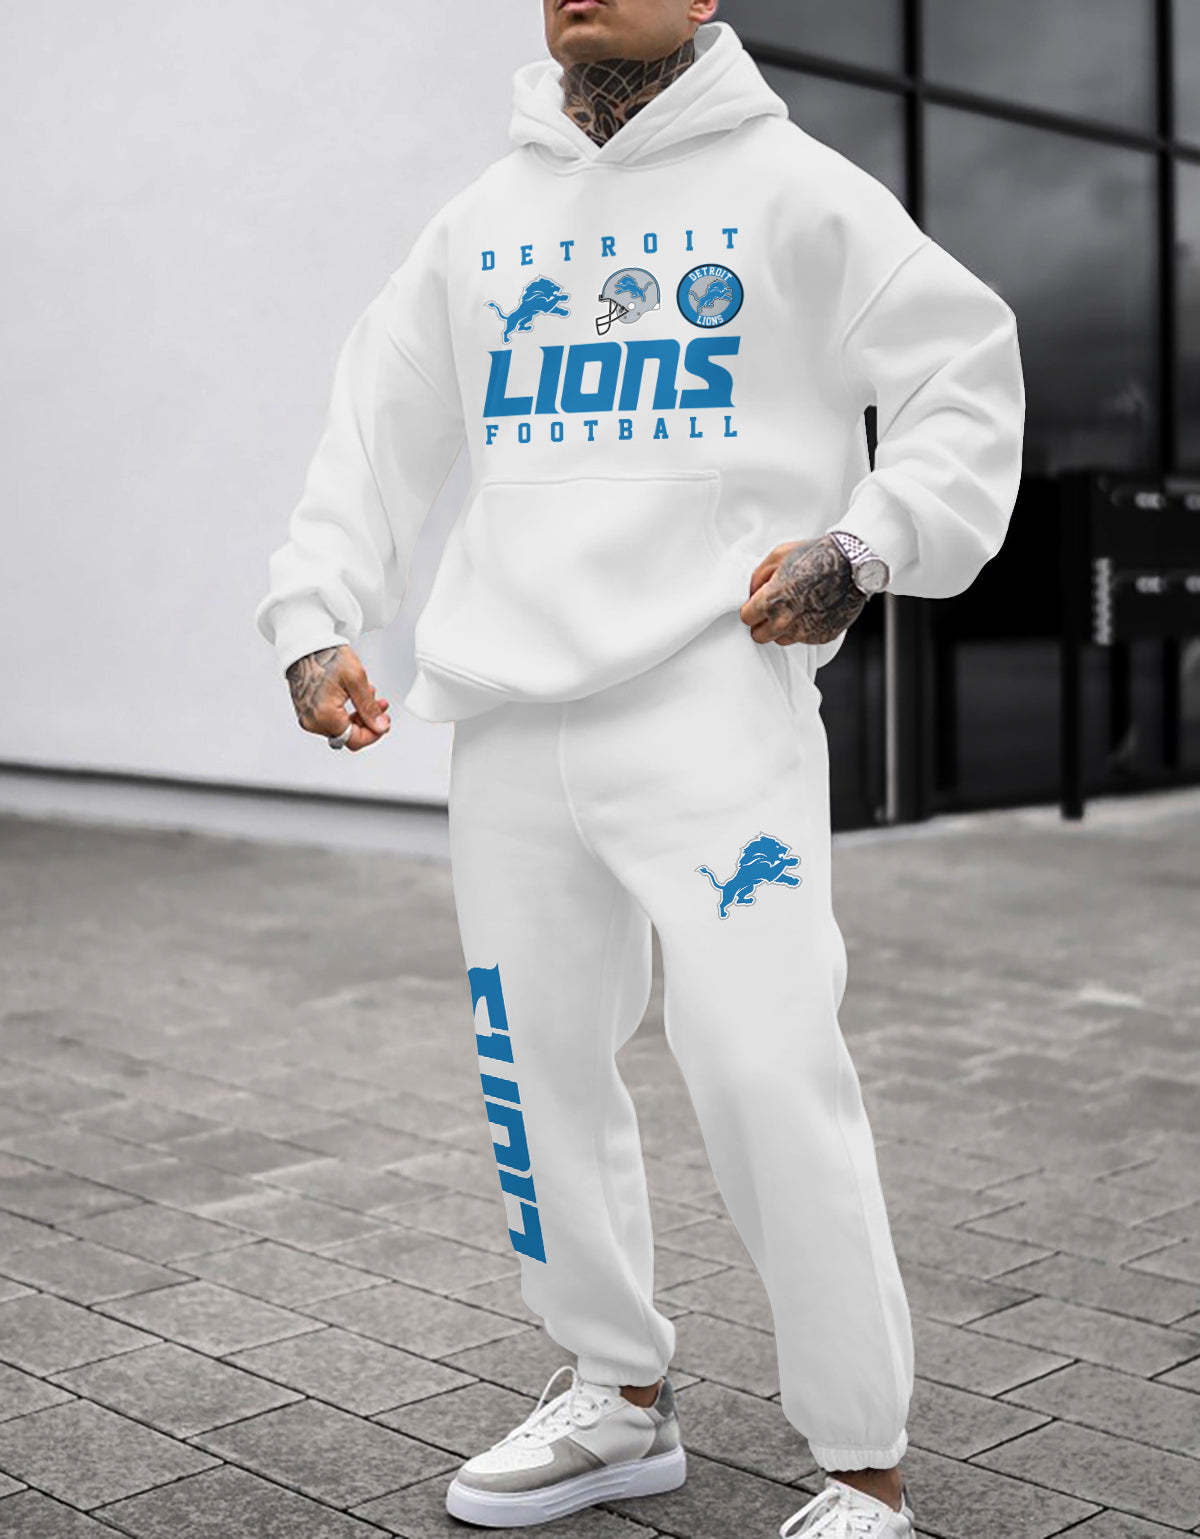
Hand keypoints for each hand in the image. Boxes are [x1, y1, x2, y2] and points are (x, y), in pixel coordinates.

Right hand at [285, 645, 390, 750]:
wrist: (306, 645)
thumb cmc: (326, 656)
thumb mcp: (356, 679)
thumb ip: (369, 708)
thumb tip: (379, 726)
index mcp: (324, 715)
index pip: (355, 740)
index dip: (374, 734)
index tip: (383, 723)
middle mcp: (312, 721)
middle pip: (348, 735)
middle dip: (367, 722)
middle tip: (380, 707)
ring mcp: (308, 717)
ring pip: (340, 728)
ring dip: (357, 716)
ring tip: (367, 696)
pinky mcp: (307, 712)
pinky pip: (330, 720)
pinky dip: (344, 712)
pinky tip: (353, 698)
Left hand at [739, 533, 866, 645]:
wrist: (853, 563)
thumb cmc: (816, 555)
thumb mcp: (778, 555)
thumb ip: (758, 577)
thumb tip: (752, 592)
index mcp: (771, 601)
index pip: (746, 618)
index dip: (751, 609)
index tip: (757, 604)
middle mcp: (786, 622)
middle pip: (760, 636)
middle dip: (763, 623)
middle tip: (773, 609)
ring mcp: (805, 632)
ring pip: (782, 639)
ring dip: (783, 628)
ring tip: (796, 607)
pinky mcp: (822, 637)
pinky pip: (804, 638)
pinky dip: (805, 628)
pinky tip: (814, 609)